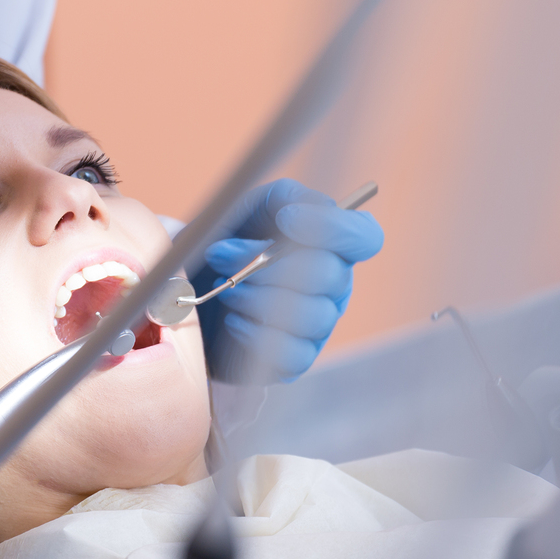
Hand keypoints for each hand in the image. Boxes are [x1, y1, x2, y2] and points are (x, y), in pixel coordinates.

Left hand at [195, 179, 382, 383]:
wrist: (193, 285)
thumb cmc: (230, 240)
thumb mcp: (253, 205)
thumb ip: (283, 198)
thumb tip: (294, 214)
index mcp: (332, 244)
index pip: (366, 237)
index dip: (337, 228)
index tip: (286, 219)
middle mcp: (334, 286)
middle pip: (331, 277)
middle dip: (268, 265)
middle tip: (221, 255)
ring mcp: (319, 325)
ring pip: (313, 317)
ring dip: (259, 300)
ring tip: (225, 289)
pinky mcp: (296, 360)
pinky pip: (293, 355)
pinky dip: (256, 335)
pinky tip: (233, 320)